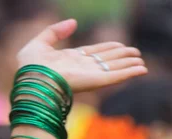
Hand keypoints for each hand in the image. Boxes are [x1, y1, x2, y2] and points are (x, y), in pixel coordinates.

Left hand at [17, 19, 147, 92]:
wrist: (31, 80)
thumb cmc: (29, 66)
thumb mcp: (39, 43)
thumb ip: (55, 31)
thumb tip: (74, 23)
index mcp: (69, 60)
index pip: (92, 53)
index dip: (107, 49)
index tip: (119, 45)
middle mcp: (81, 68)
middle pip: (106, 61)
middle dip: (121, 57)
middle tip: (136, 53)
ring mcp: (88, 75)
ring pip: (113, 69)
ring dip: (128, 65)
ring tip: (141, 62)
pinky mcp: (93, 82)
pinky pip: (114, 77)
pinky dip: (128, 73)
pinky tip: (141, 70)